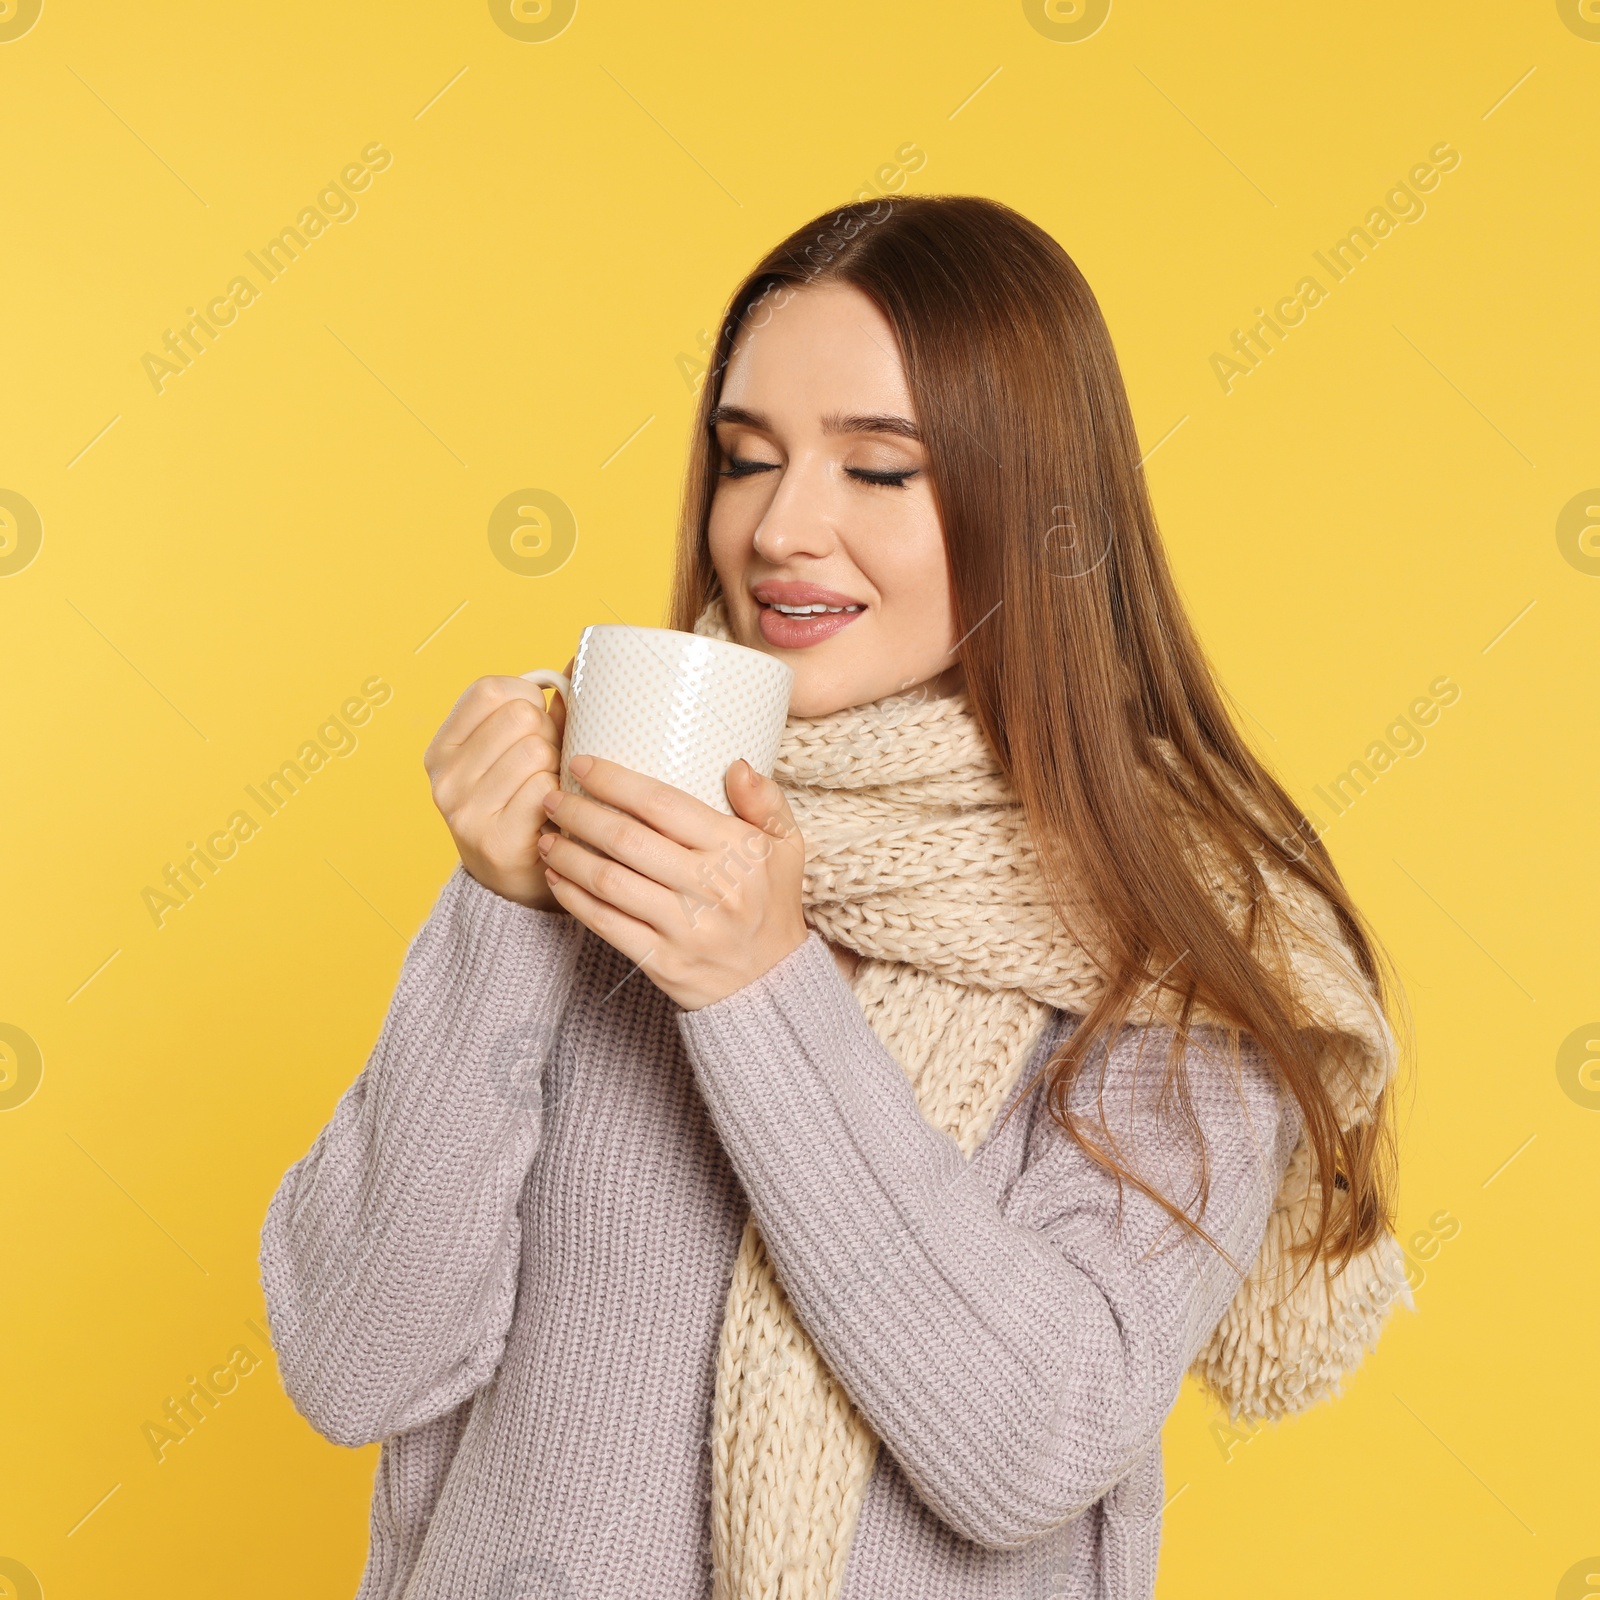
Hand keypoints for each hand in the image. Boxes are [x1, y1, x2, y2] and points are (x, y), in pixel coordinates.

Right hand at [424, 669, 569, 910]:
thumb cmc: (525, 803)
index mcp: (443, 747)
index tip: (537, 721)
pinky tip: (554, 816)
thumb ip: (548, 707)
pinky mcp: (494, 840)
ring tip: (552, 791)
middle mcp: (444, 777)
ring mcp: (464, 811)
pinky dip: (561, 799)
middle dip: (548, 736)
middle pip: (519, 718)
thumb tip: (587, 658)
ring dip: (557, 769)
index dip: (527, 697)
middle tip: (549, 765)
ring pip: (535, 752)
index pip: (490, 689)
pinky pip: (546, 792)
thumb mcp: (519, 751)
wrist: (516, 883)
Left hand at [537, 755, 807, 1009]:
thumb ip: (766, 801)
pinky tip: (556, 879)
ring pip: (609, 882)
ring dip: (568, 856)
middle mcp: (710, 886)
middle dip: (579, 814)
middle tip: (552, 798)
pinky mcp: (662, 960)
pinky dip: (574, 899)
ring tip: (546, 836)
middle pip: (626, 841)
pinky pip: (606, 924)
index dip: (615, 781)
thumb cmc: (771, 903)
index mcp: (735, 850)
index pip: (663, 804)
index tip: (582, 765)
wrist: (772, 983)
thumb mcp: (786, 847)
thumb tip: (735, 765)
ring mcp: (684, 927)